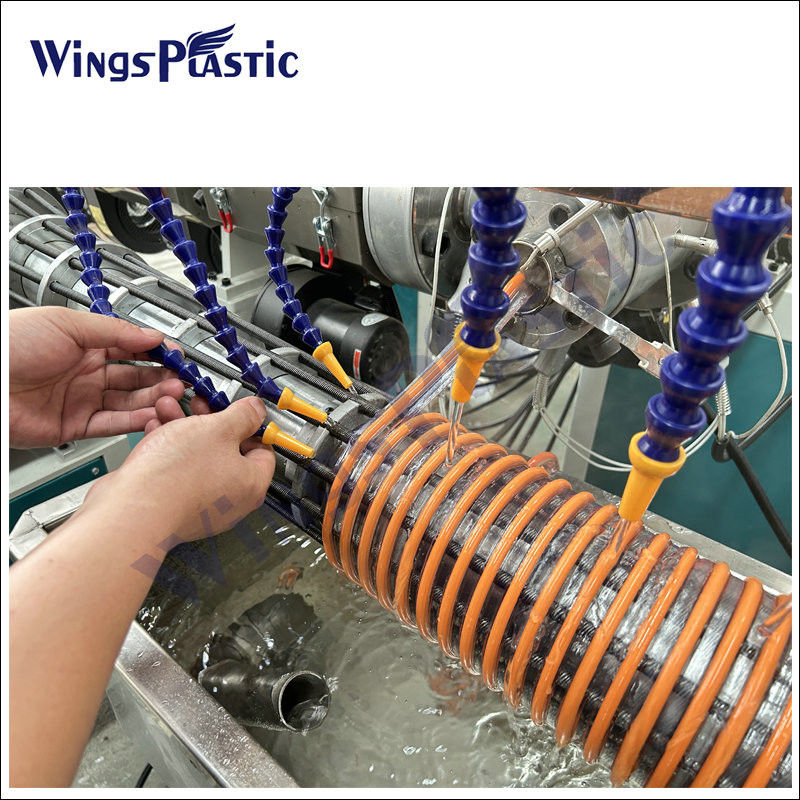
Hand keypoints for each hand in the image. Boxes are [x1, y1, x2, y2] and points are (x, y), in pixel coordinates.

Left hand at [9, 307, 184, 447]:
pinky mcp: (74, 426)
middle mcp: (85, 373)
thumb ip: (114, 332)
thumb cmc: (8, 344)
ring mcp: (81, 400)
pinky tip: (151, 415)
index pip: (131, 349)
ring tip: (172, 395)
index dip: (155, 353)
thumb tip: (151, 334)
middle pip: (135, 378)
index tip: (176, 355)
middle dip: (161, 378)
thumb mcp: (67, 324)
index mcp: (84, 344)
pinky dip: (134, 421)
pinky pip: (112, 425)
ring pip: (129, 403)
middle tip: (181, 379)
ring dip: (153, 399)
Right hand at [79, 396, 275, 542]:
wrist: (131, 510)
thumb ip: (242, 416)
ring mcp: (200, 506)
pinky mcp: (172, 506)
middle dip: (209, 422)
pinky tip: (155, 430)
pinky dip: (168, 449)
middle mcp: (230, 500)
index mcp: (252, 484)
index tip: (238, 410)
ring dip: (184, 429)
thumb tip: (256, 410)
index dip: (251, 425)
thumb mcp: (217, 429)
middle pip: (227, 451)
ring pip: (198, 458)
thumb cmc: (176, 478)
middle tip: (199, 405)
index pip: (263, 449)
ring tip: (169, 409)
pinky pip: (177, 471)